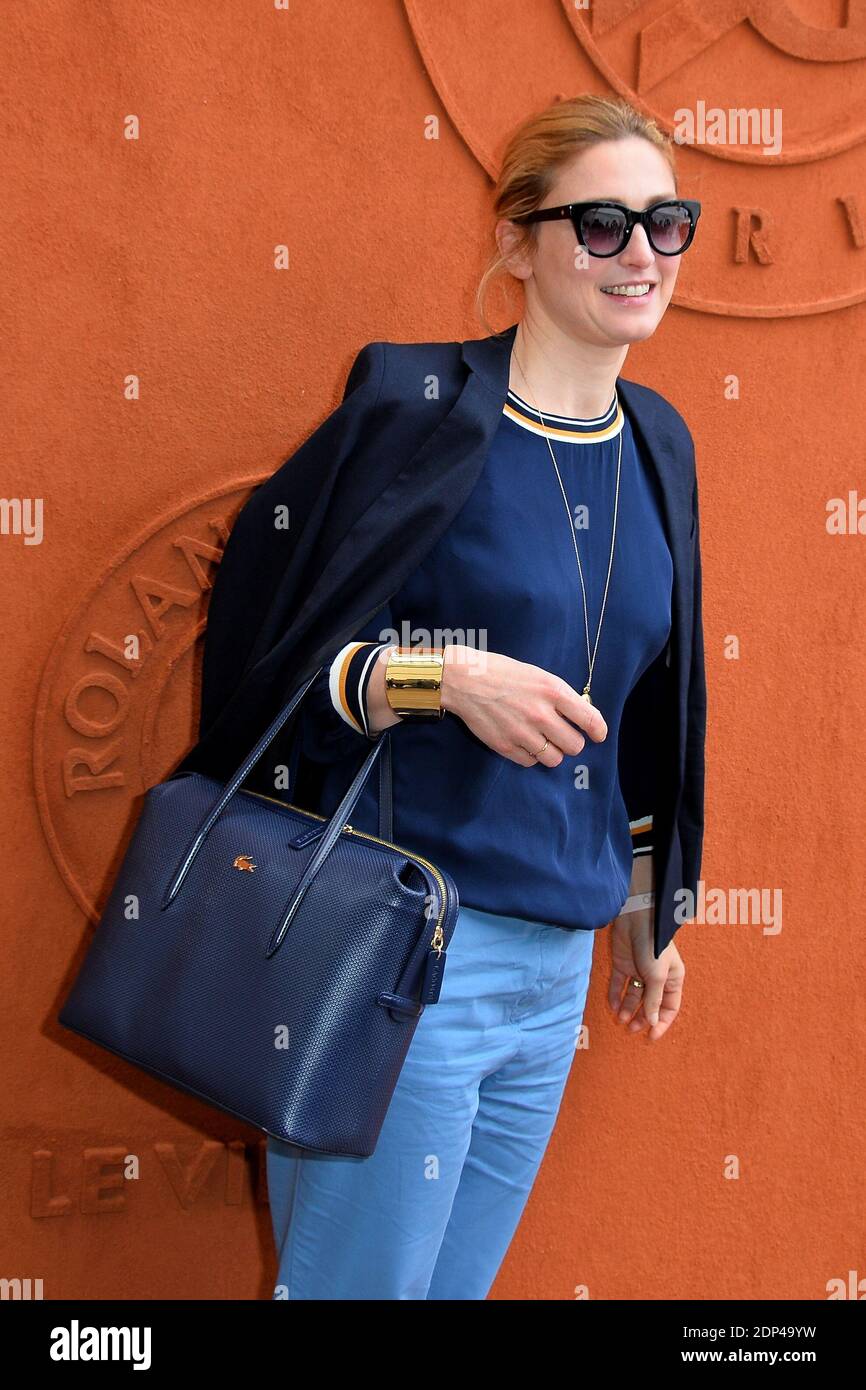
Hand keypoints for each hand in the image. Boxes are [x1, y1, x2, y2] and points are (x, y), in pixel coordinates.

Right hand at [440, 646, 607, 766]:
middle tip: (563, 735)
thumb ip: (560, 696)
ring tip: (542, 740)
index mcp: (553, 691)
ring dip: (552, 752)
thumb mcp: (538, 675)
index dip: (599, 731)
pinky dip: (530, 755)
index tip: (598, 735)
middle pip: (575, 746)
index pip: (590, 720)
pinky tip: (523, 741)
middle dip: (572, 742)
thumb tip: (580, 715)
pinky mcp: (506, 746)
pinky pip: (530, 762)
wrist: (464, 680)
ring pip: (555, 759)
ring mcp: (523, 733)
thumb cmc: (502, 673)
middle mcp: (541, 714)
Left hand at [608, 910, 683, 1039]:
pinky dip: (616, 995)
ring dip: (628, 1008)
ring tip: (621, 1019)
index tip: (651, 1036)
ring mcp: (639, 970)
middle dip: (642, 1017)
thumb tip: (652, 1022)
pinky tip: (613, 1006)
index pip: (668, 1007)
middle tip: (632, 1029)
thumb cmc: (653, 947)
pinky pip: (619, 984)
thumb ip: (654, 1000)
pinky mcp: (623, 963)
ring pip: (634, 995)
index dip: (661, 1022)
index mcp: (672, 979)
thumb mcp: (657, 977)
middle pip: (650, 1003)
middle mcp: (657, 977)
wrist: (636, 919)